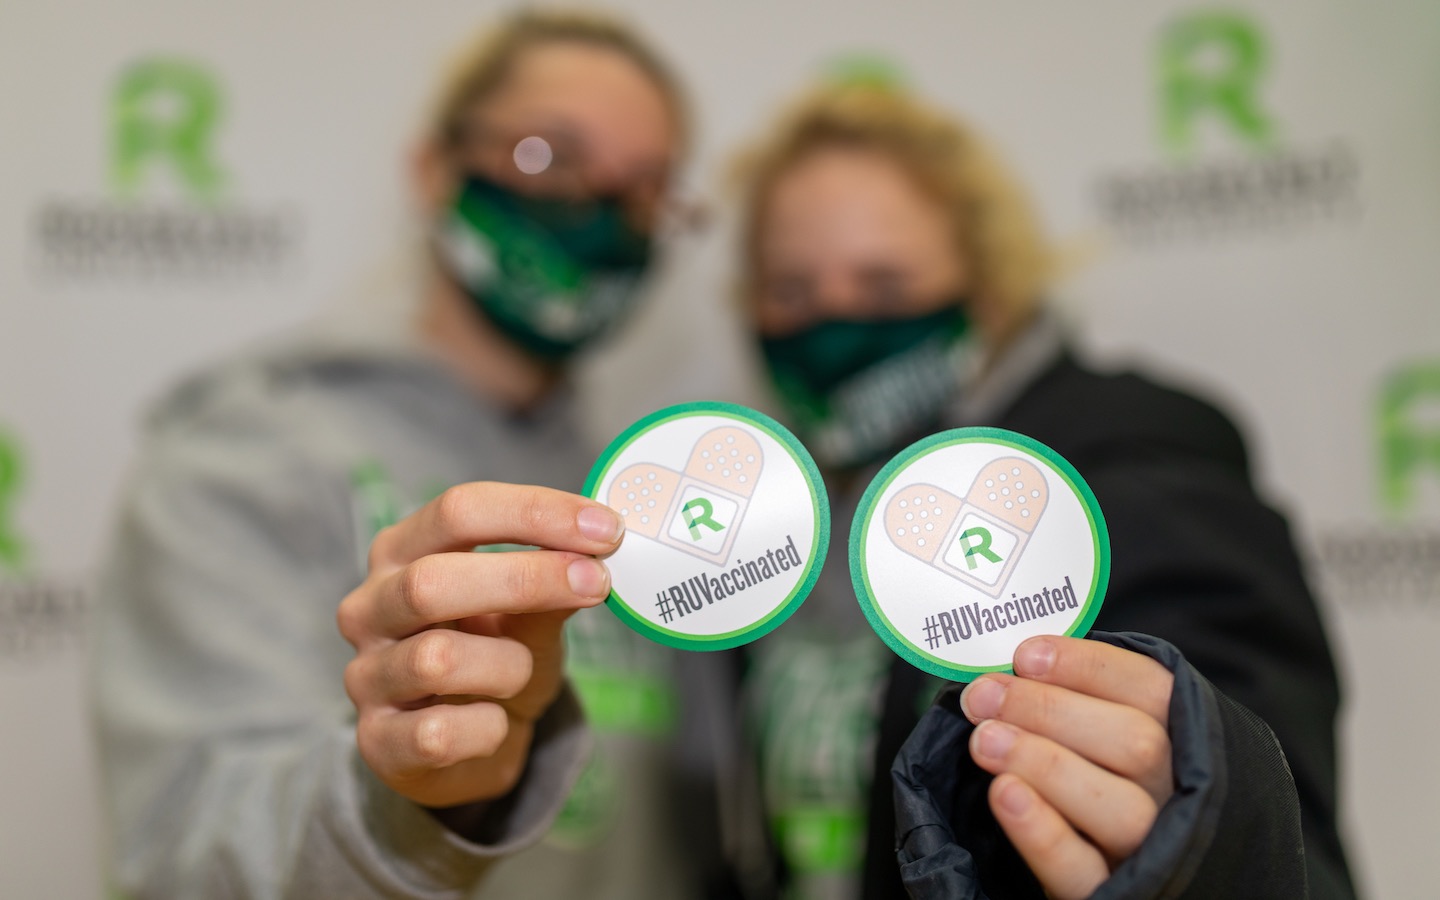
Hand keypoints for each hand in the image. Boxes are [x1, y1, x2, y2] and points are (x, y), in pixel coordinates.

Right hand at [337, 482, 623, 807]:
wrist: (466, 747)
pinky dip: (488, 728)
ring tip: (522, 672)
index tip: (605, 529)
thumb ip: (553, 580)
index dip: (535, 513)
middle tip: (596, 584)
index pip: (458, 510)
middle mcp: (370, 606)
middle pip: (432, 579)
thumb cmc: (494, 661)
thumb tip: (598, 545)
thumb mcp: (529, 614)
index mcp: (403, 552)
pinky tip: (496, 722)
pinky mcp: (377, 742)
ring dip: (508, 665)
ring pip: (437, 659)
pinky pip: (438, 733)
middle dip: (526, 579)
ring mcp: (366, 675)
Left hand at [959, 636, 1174, 899]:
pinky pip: (1084, 871)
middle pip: (1137, 743)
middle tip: (983, 695)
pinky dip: (1043, 832)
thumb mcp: (1102, 733)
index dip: (1088, 666)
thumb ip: (1074, 700)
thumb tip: (1012, 666)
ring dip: (1045, 764)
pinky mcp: (1112, 892)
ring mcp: (1152, 849)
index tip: (1026, 655)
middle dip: (1050, 710)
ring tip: (984, 740)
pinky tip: (1003, 794)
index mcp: (1180, 738)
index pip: (1153, 690)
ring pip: (1122, 808)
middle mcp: (1177, 792)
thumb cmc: (1099, 779)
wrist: (1126, 873)